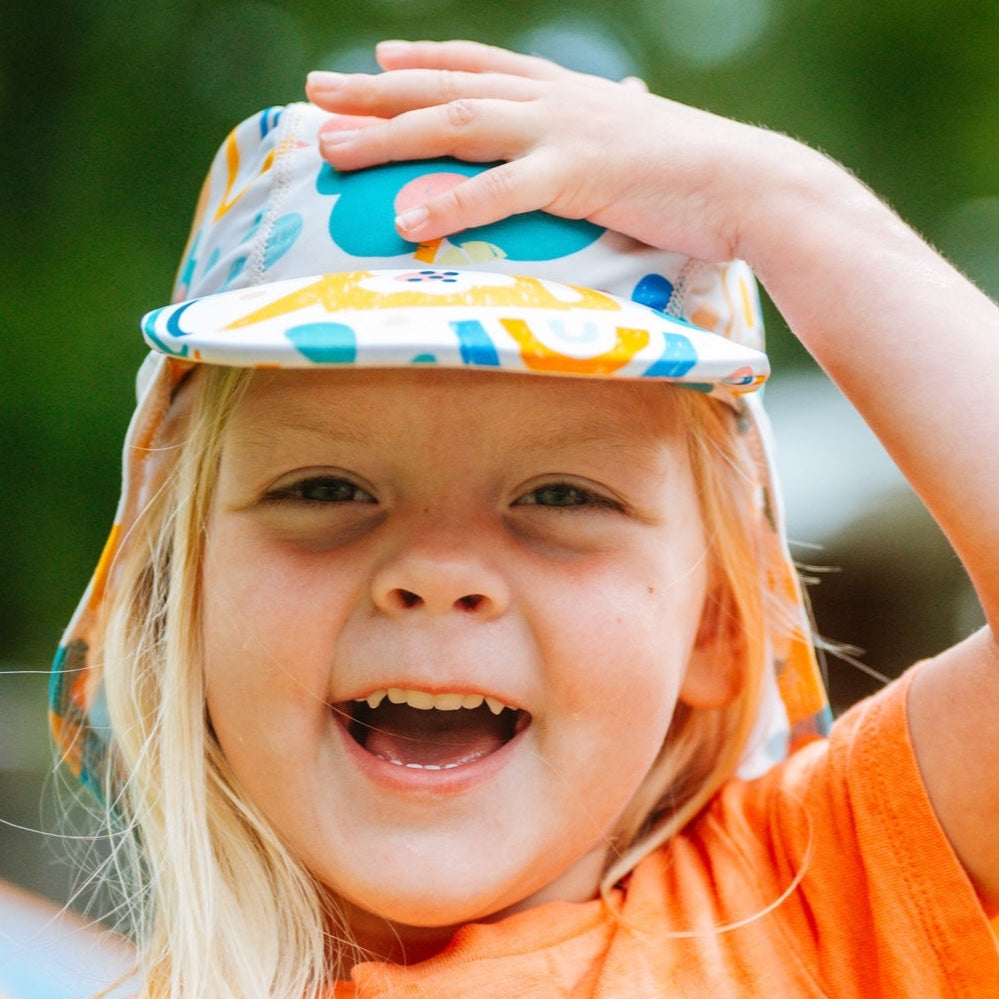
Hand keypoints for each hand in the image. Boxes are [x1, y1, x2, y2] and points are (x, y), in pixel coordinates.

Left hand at [305, 39, 790, 262]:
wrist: (748, 183)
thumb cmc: (690, 173)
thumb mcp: (633, 142)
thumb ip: (605, 129)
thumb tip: (611, 113)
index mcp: (563, 92)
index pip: (478, 68)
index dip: (422, 63)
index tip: (373, 64)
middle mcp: (552, 99)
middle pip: (447, 88)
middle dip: (376, 94)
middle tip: (316, 95)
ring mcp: (562, 131)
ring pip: (458, 125)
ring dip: (390, 137)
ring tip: (332, 150)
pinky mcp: (578, 172)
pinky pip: (502, 187)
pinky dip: (451, 200)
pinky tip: (403, 216)